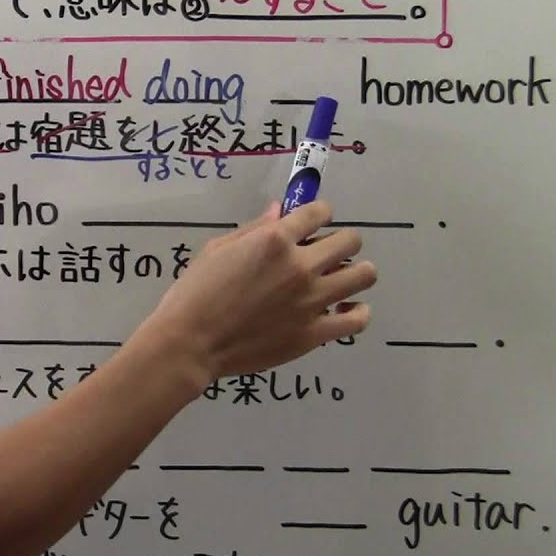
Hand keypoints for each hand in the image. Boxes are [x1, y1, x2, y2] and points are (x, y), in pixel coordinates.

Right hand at [143, 200, 375, 384]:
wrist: (191, 343)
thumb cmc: (195, 293)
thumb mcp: (217, 250)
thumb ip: (253, 229)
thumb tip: (280, 212)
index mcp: (275, 240)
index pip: (320, 212)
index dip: (319, 214)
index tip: (312, 224)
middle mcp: (301, 266)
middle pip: (351, 241)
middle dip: (340, 242)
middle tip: (323, 254)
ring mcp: (312, 301)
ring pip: (364, 275)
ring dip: (354, 272)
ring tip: (337, 280)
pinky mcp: (315, 333)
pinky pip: (358, 319)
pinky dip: (356, 311)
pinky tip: (343, 309)